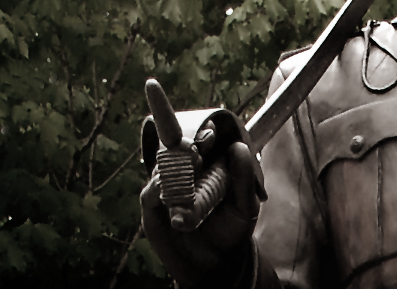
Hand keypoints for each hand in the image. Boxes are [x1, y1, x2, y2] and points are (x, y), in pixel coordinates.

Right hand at [141, 137, 260, 286]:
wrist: (216, 264)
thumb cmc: (232, 229)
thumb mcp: (245, 204)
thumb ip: (243, 176)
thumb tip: (238, 147)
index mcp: (209, 166)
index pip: (203, 142)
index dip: (205, 135)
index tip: (212, 132)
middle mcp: (185, 174)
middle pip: (178, 149)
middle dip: (185, 145)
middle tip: (196, 149)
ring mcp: (167, 189)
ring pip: (162, 168)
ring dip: (173, 165)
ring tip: (187, 167)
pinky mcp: (153, 208)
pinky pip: (150, 193)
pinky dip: (158, 188)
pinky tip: (167, 187)